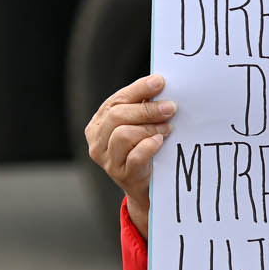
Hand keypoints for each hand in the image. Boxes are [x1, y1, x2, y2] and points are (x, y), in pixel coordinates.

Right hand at [84, 73, 175, 239]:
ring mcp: (107, 159)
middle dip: (147, 109)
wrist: (146, 188)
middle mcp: (97, 140)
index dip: (138, 89)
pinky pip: (134, 156)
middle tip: (171, 107)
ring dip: (150, 128)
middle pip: (118, 116)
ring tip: (168, 128)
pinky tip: (160, 142)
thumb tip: (161, 85)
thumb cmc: (145, 150)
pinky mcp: (121, 174)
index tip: (160, 82)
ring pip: (123, 134)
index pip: (116, 100)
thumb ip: (143, 108)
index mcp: (99, 123)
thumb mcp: (140, 127)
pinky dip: (149, 146)